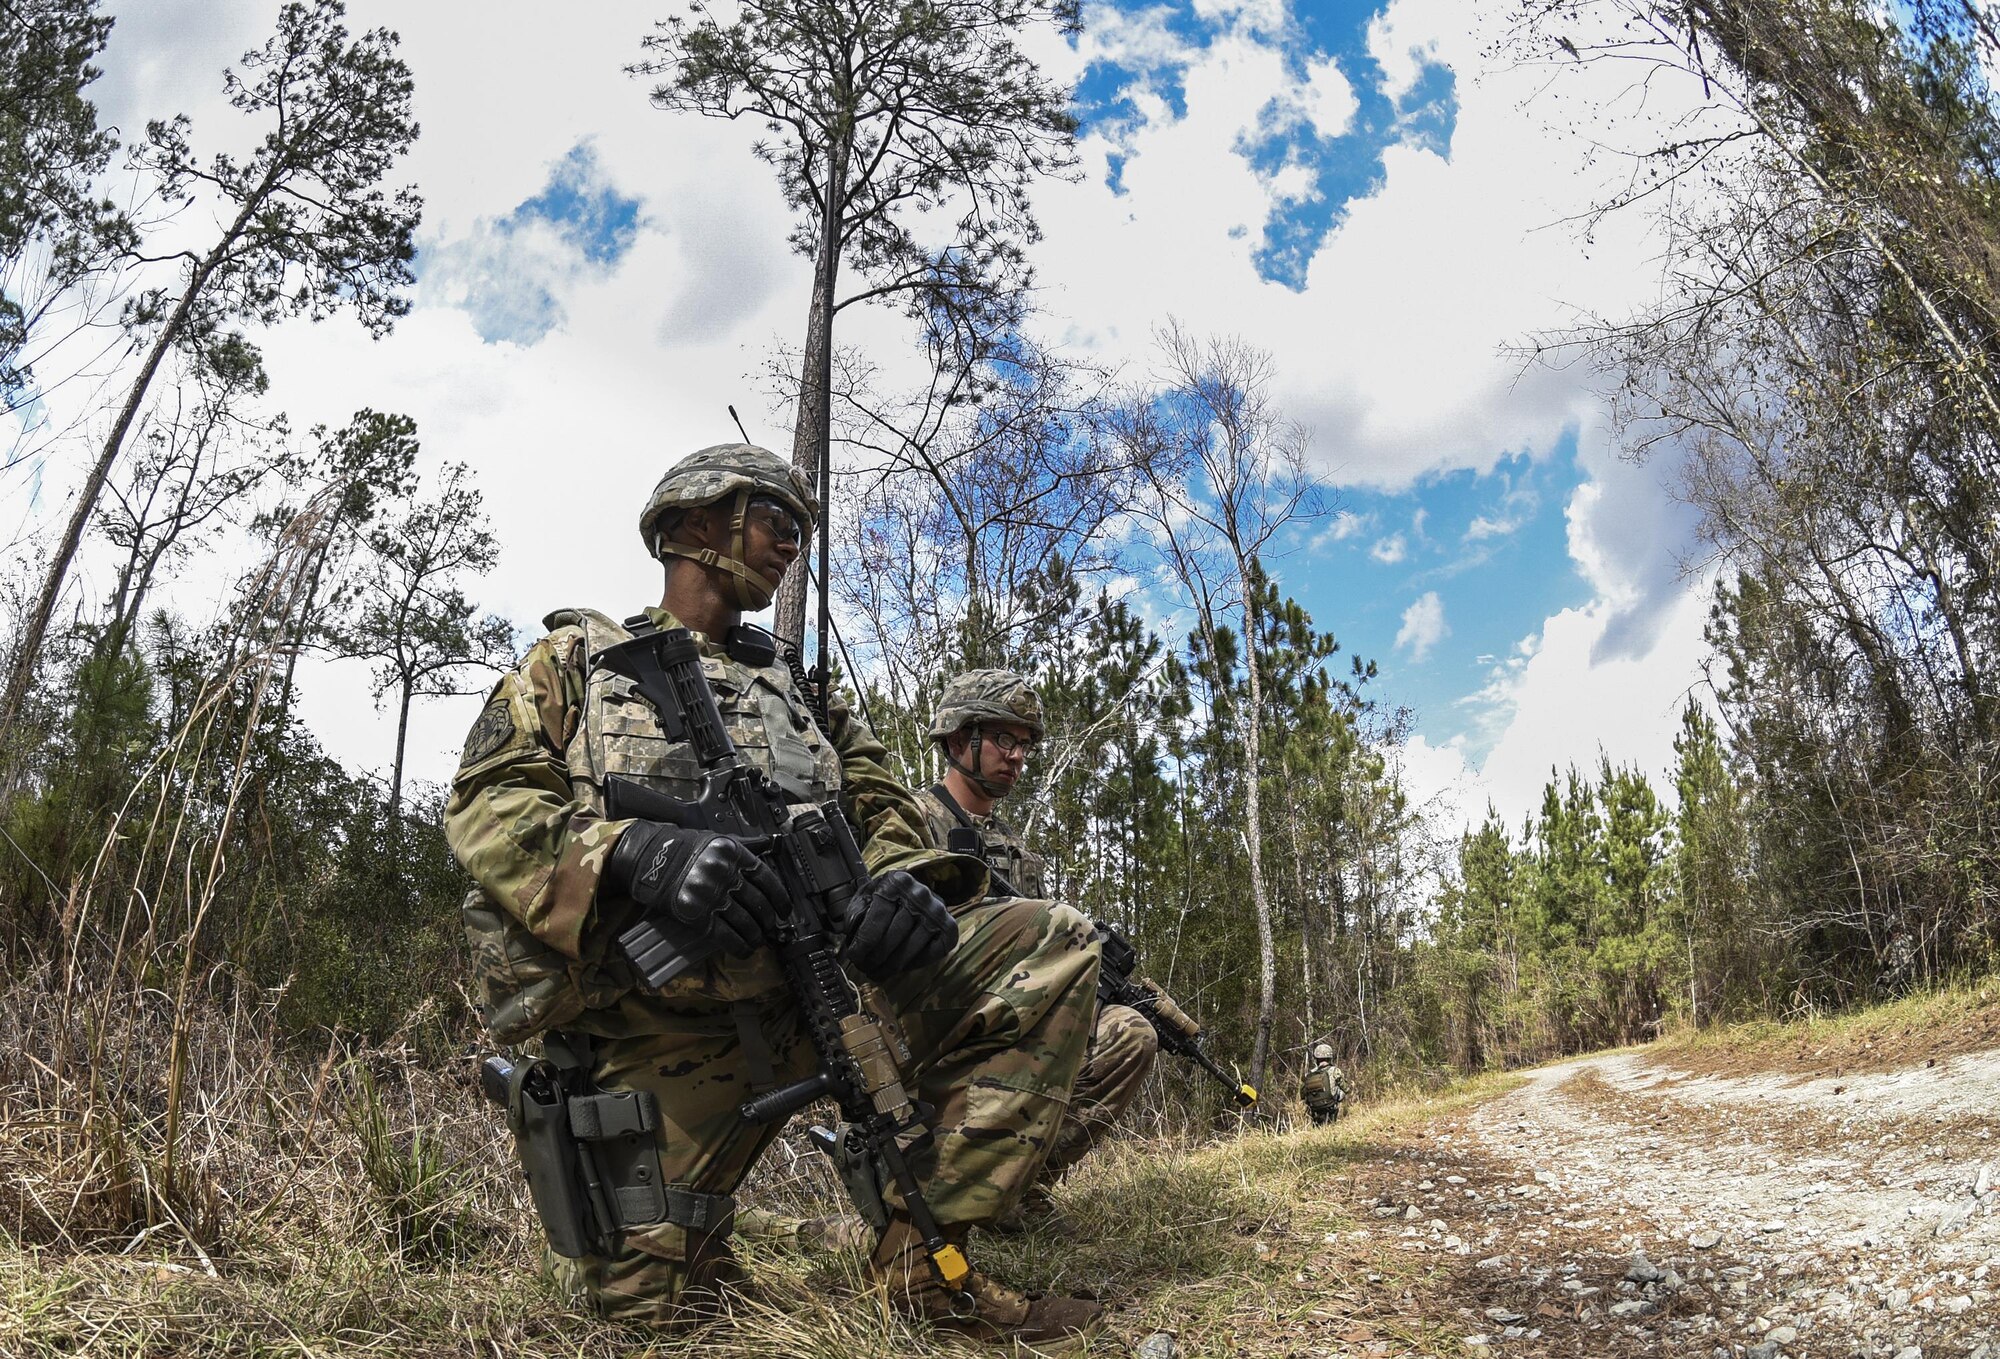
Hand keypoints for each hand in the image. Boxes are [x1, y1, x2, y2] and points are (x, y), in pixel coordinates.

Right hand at [605, 820, 786, 956]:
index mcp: (733, 854)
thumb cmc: (683, 848)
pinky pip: (726, 936)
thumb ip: (744, 846)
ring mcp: (711, 896)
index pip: (767, 879)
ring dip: (756, 936)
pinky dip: (740, 946)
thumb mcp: (716, 840)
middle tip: (771, 928)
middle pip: (758, 903)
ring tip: (758, 940)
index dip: (780, 899)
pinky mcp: (697, 915)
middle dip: (768, 921)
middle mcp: (724, 874)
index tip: (784, 910)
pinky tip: (745, 950)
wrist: (649, 860)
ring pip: (745, 922)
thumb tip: (769, 845)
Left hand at [841, 870, 956, 980]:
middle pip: (893, 936)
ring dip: (890, 966)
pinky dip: (913, 964)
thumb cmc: (885, 897)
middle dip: (874, 958)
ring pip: (910, 949)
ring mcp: (938, 911)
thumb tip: (855, 940)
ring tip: (878, 972)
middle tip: (865, 968)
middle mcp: (920, 894)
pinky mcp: (949, 929)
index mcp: (896, 882)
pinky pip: (931, 954)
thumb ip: (856, 914)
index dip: (863, 943)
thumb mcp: (866, 897)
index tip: (854, 956)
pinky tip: (900, 966)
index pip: (878, 918)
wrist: (912, 893)